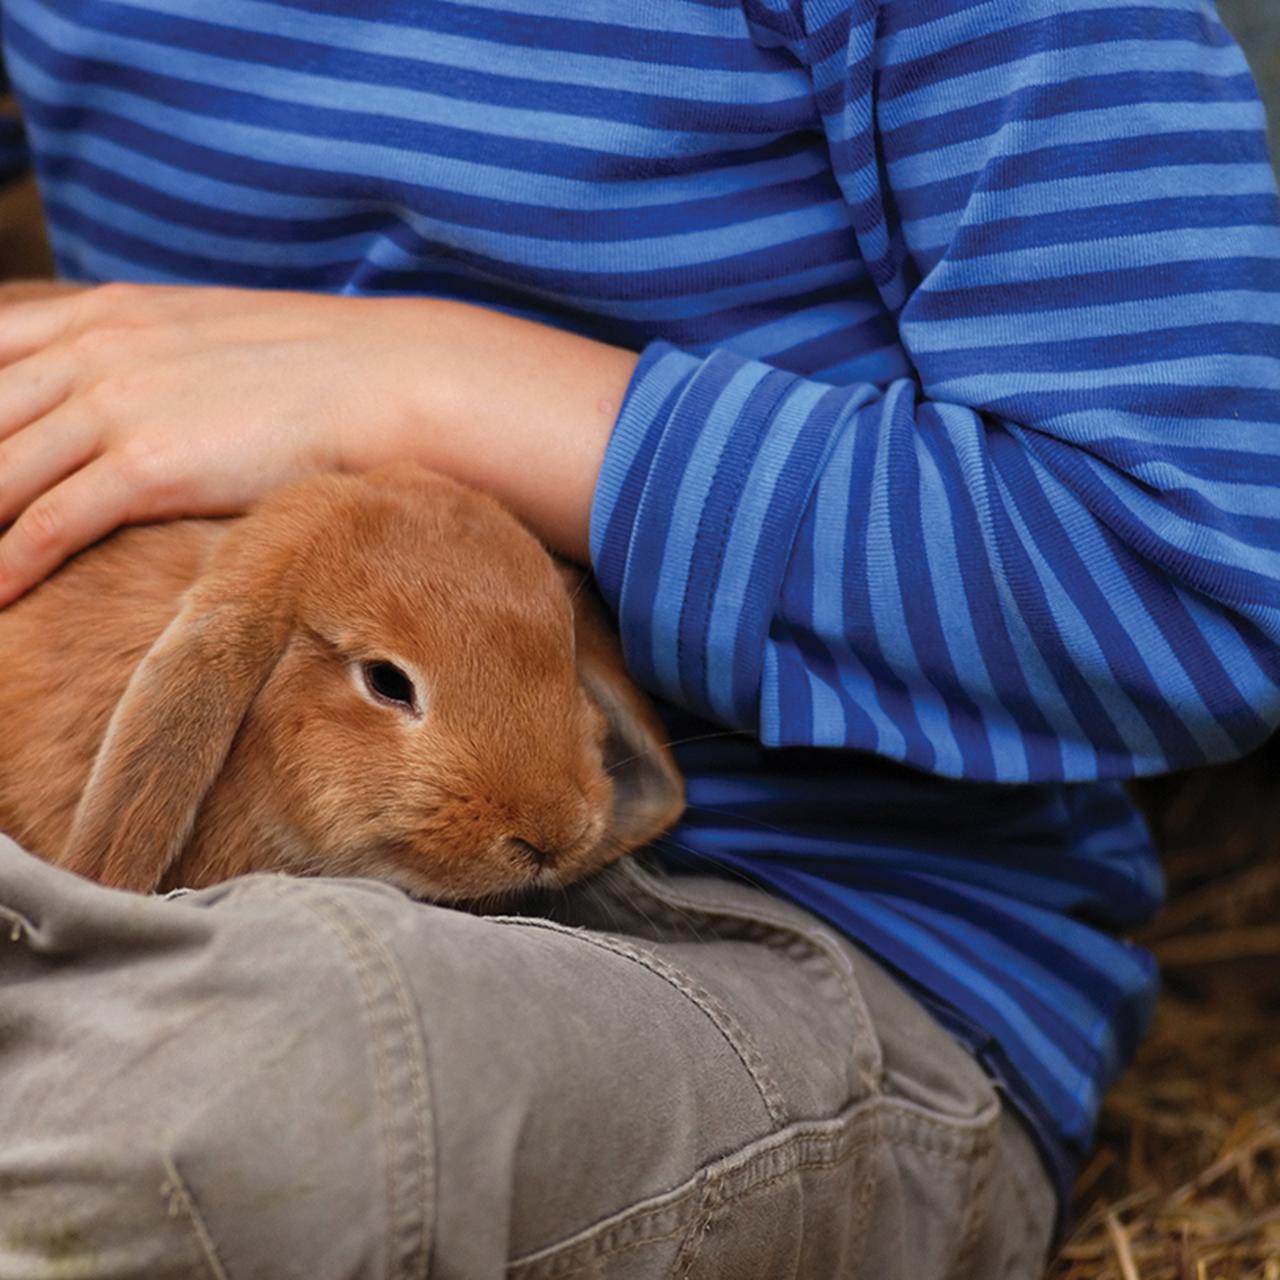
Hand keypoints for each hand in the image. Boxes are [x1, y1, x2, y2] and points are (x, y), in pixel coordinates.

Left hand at [0, 280, 635, 605]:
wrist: (390, 379)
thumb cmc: (319, 369)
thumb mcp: (216, 341)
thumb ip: (155, 361)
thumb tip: (144, 402)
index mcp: (106, 316)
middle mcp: (95, 352)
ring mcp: (118, 405)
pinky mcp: (152, 463)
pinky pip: (51, 521)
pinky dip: (10, 563)